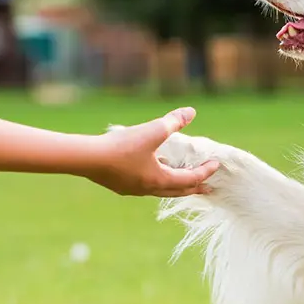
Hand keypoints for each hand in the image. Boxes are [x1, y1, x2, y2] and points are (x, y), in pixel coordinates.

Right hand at [90, 107, 219, 196]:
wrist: (87, 159)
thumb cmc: (121, 147)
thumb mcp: (152, 131)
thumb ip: (173, 121)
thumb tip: (191, 112)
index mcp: (160, 179)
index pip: (190, 179)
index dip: (205, 172)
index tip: (216, 165)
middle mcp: (148, 189)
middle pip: (178, 191)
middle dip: (194, 187)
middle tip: (207, 188)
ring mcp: (133, 189)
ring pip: (160, 189)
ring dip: (174, 184)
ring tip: (181, 176)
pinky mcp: (120, 185)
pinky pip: (146, 185)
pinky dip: (156, 179)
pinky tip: (152, 168)